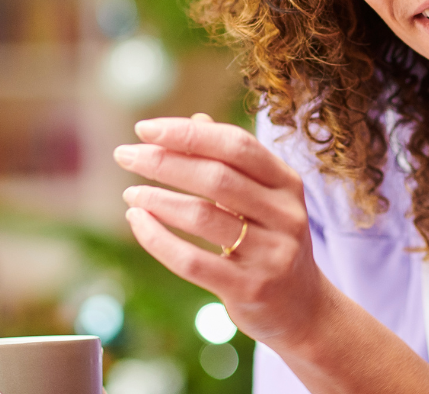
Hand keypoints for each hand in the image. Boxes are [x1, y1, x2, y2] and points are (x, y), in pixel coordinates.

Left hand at [114, 114, 329, 350]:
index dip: (188, 133)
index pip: (236, 145)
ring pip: (203, 216)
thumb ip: (232, 162)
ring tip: (130, 193)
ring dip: (157, 200)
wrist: (303, 308)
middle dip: (164, 161)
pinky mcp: (250, 288)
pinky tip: (137, 223)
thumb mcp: (264, 198)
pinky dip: (157, 239)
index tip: (144, 128)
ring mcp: (271, 253)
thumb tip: (195, 120)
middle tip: (125, 156)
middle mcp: (285, 214)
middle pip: (216, 176)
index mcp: (287, 183)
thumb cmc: (272, 242)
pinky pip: (192, 261)